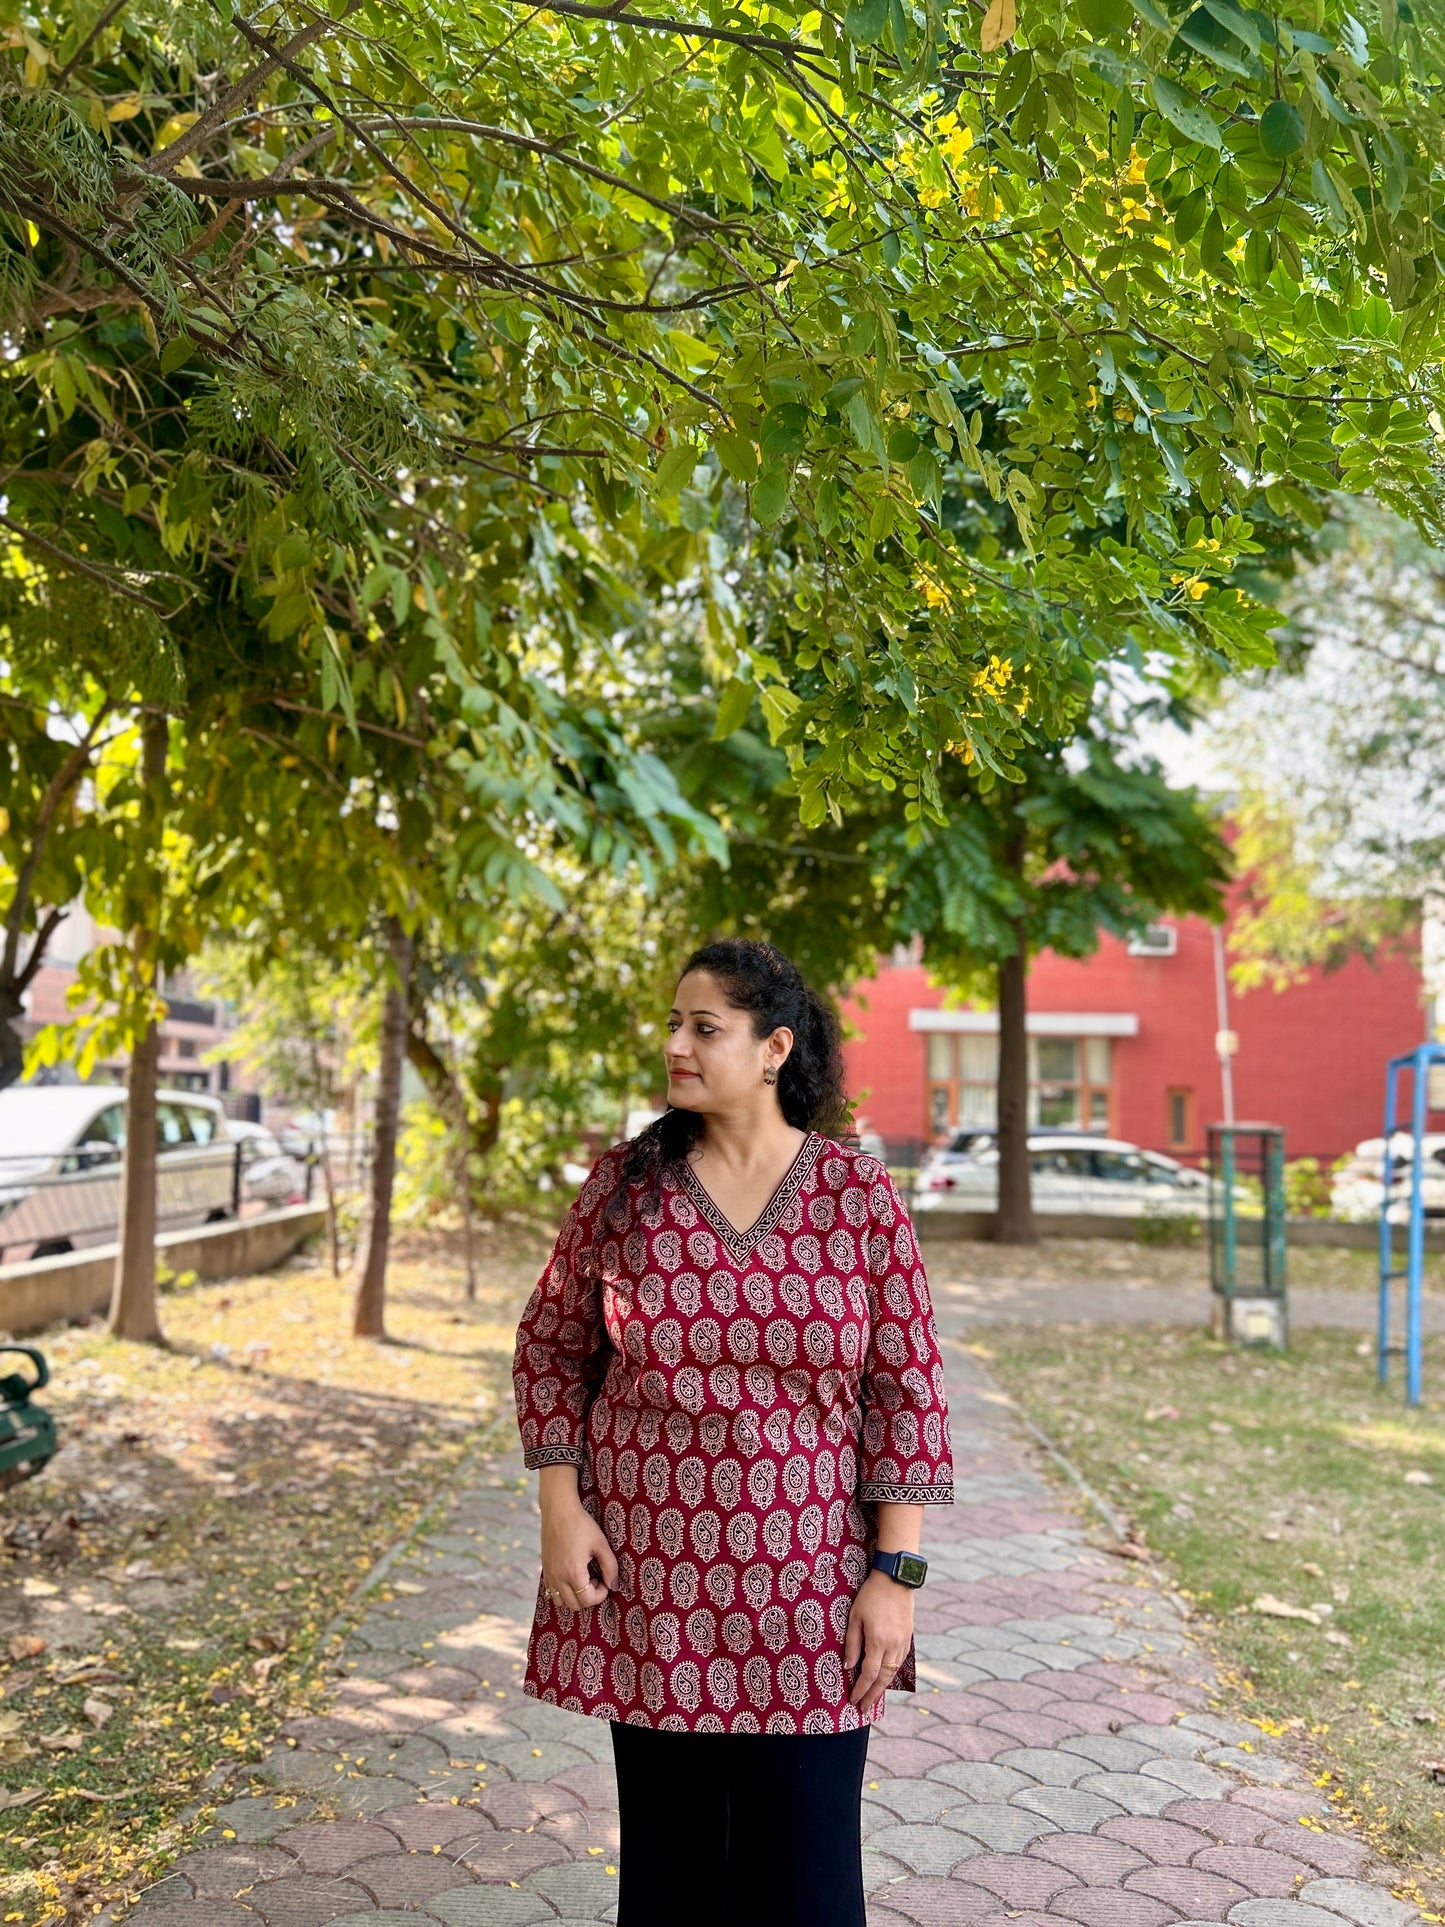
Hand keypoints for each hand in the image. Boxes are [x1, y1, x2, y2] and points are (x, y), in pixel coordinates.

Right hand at [540, 1492, 617, 1613]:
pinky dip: (563, 1592)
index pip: (588, 1600)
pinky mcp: (545, 1569)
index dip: (601, 1594)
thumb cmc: (581, 1524)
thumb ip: (610, 1567)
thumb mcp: (601, 1544)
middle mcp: (558, 1577)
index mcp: (573, 1572)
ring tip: (583, 1579)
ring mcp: (549, 1574)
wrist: (559, 1510)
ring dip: (575, 1597)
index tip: (605, 1580)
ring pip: (561, 1602)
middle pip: (575, 1605)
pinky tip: (572, 1575)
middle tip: (596, 1579)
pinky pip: (552, 1592)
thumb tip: (614, 1586)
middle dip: (589, 1597)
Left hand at [844, 1569, 914, 1713]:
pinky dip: (892, 1672)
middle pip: (883, 1678)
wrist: (895, 1579)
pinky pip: (900, 1661)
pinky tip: (886, 1676)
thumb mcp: (854, 1617)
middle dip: (873, 1695)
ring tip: (874, 1697)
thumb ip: (852, 1643)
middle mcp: (893, 1645)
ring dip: (883, 1687)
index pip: (868, 1674)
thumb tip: (848, 1667)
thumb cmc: (870, 1595)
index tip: (853, 1701)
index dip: (860, 1689)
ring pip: (893, 1671)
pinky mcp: (908, 1636)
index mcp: (878, 1641)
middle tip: (864, 1709)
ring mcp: (903, 1642)